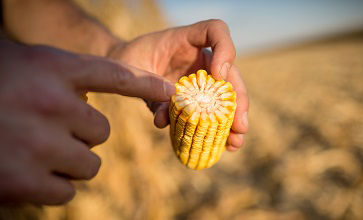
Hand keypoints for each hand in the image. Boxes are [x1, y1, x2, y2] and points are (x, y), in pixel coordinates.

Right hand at [0, 39, 173, 204]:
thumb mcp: (27, 69)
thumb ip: (65, 81)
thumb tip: (97, 106)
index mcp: (52, 68)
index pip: (117, 75)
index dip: (148, 85)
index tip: (171, 94)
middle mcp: (51, 102)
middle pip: (101, 131)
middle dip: (80, 134)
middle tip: (48, 128)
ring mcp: (39, 143)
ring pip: (89, 163)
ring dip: (69, 160)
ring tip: (34, 149)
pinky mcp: (25, 181)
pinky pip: (68, 189)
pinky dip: (53, 184)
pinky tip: (25, 170)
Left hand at [108, 19, 248, 150]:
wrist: (120, 71)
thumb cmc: (128, 61)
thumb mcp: (131, 68)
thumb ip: (147, 87)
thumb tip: (164, 118)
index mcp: (187, 41)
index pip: (216, 31)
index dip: (224, 50)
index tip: (219, 75)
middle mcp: (199, 61)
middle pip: (230, 74)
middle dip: (238, 101)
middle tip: (240, 125)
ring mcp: (199, 81)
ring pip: (224, 98)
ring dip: (231, 121)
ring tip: (234, 142)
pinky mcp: (192, 100)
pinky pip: (207, 113)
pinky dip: (214, 129)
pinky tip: (220, 145)